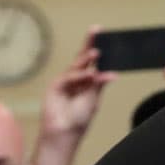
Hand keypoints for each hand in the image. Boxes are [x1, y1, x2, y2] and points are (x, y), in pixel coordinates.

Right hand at [32, 34, 114, 164]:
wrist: (64, 133)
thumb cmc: (79, 119)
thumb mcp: (93, 99)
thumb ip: (98, 84)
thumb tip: (109, 72)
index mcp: (86, 81)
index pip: (93, 62)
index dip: (97, 49)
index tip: (105, 36)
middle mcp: (75, 79)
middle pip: (83, 58)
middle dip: (89, 44)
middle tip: (97, 30)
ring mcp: (64, 82)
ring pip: (76, 66)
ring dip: (86, 58)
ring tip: (97, 53)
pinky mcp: (55, 86)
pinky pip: (69, 78)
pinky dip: (79, 76)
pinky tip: (90, 75)